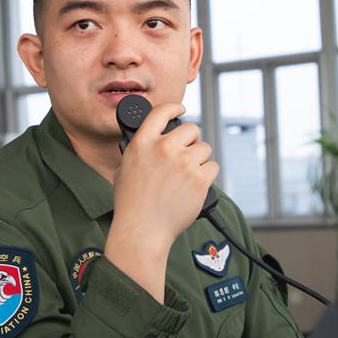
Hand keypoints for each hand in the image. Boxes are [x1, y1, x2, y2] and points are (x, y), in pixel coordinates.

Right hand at [106, 103, 219, 301]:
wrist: (142, 230)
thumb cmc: (131, 205)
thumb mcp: (124, 168)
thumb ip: (141, 150)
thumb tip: (155, 143)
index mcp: (143, 143)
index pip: (162, 112)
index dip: (175, 107)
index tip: (181, 109)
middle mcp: (164, 149)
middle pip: (191, 129)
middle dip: (191, 140)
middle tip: (187, 153)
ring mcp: (184, 163)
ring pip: (204, 148)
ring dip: (200, 159)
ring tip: (188, 175)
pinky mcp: (200, 179)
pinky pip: (213, 167)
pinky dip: (207, 175)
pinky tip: (195, 185)